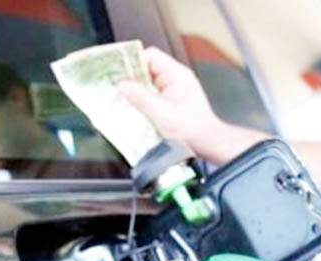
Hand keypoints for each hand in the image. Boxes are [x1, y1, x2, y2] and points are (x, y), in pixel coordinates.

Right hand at [118, 47, 242, 162]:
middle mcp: (174, 79)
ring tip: (119, 99)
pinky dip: (139, 100)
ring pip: (146, 83)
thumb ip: (141, 98)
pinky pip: (149, 95)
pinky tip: (131, 109)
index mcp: (176, 75)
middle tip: (113, 86)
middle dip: (130, 78)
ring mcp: (171, 90)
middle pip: (146, 69)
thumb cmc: (192, 130)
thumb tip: (122, 85)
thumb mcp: (163, 114)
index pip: (150, 57)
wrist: (207, 143)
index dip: (132, 61)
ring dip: (133, 91)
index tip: (116, 71)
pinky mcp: (168, 102)